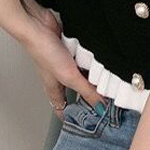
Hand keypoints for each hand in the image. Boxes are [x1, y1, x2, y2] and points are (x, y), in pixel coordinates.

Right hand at [19, 3, 108, 121]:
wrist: (40, 26)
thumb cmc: (44, 53)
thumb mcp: (69, 76)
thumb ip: (86, 91)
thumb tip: (101, 107)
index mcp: (55, 89)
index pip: (64, 109)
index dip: (73, 117)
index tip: (89, 124)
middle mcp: (61, 76)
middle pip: (77, 90)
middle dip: (90, 94)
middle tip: (108, 100)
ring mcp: (66, 61)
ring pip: (83, 72)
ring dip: (93, 74)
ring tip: (110, 79)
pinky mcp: (71, 48)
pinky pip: (84, 56)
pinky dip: (92, 57)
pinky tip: (101, 58)